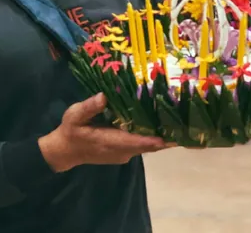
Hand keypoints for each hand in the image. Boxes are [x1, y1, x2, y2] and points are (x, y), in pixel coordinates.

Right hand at [39, 93, 167, 171]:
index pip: (137, 142)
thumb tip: (103, 96)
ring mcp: (124, 153)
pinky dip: (153, 136)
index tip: (173, 133)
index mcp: (110, 142)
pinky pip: (142, 144)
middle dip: (166, 136)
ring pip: (148, 146)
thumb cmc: (71, 131)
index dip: (155, 139)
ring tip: (178, 119)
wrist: (65, 151)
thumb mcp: (74, 115)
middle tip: (185, 122)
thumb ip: (89, 107)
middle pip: (149, 145)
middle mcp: (121, 151)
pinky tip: (161, 122)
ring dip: (162, 136)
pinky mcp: (124, 151)